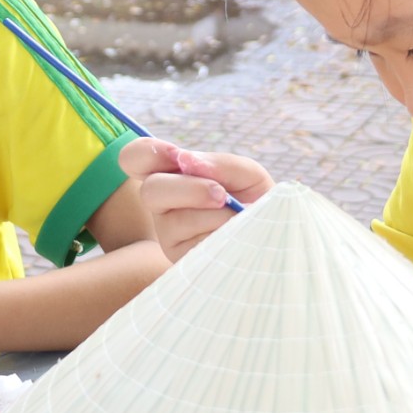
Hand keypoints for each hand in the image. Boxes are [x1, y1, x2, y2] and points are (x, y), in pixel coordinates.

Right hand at [122, 139, 272, 261]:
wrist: (276, 239)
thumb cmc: (256, 201)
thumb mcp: (247, 175)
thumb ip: (219, 163)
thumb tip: (187, 160)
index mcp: (172, 174)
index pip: (137, 158)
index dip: (148, 153)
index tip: (177, 156)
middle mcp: (163, 203)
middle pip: (150, 191)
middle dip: (190, 189)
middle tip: (221, 194)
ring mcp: (168, 233)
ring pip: (177, 221)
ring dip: (214, 216)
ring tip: (238, 218)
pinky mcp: (181, 259)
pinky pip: (195, 245)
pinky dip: (221, 237)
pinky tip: (233, 238)